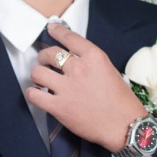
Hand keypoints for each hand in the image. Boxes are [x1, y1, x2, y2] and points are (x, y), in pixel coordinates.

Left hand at [26, 18, 142, 153]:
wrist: (124, 127)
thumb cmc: (121, 102)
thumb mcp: (110, 71)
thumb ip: (91, 62)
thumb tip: (74, 59)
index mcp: (94, 57)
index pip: (69, 38)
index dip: (57, 31)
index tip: (51, 29)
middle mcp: (79, 69)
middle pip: (50, 54)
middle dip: (44, 57)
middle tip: (44, 62)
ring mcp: (67, 88)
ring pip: (38, 72)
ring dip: (37, 74)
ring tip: (41, 80)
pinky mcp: (59, 107)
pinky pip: (34, 95)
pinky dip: (32, 93)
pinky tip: (37, 94)